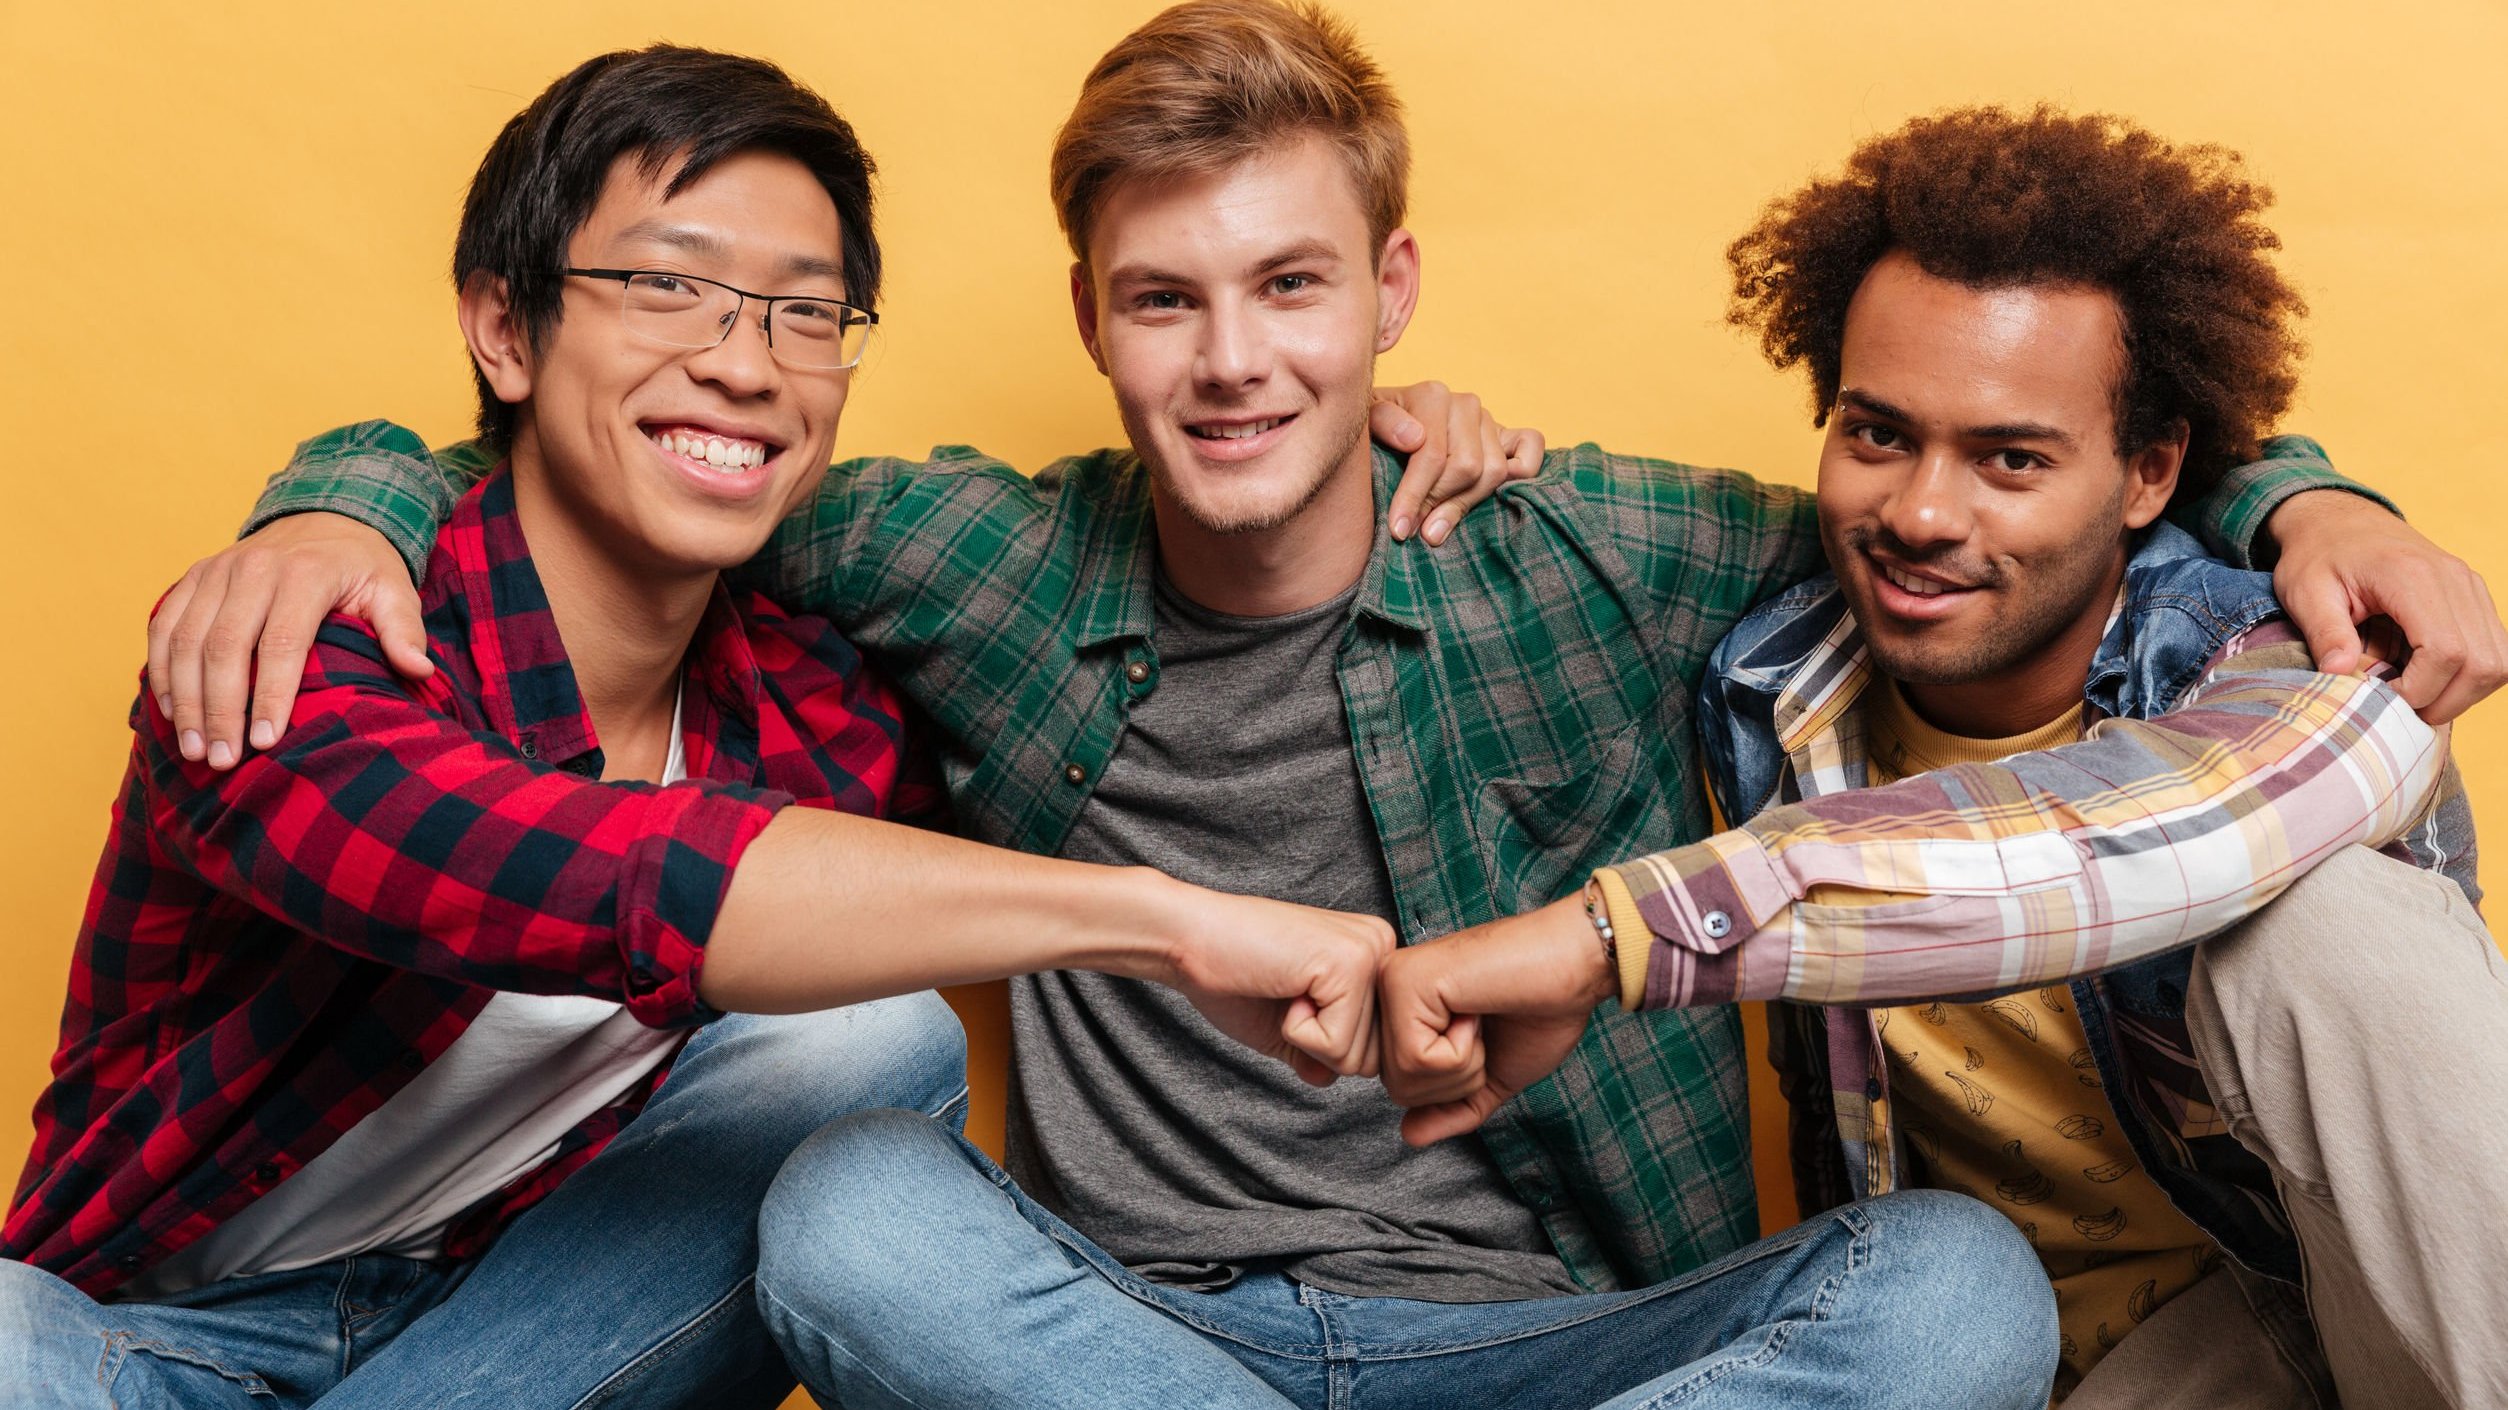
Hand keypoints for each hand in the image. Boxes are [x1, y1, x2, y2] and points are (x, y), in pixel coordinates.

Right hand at [148, 512, 429, 768]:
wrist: (325, 516)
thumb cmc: (362, 567)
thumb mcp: (394, 590)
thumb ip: (404, 630)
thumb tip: (418, 670)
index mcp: (306, 574)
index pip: (282, 643)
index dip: (272, 696)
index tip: (265, 742)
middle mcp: (254, 568)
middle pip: (225, 646)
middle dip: (220, 709)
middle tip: (221, 760)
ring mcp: (218, 570)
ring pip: (186, 640)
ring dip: (185, 699)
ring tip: (193, 749)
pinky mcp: (194, 576)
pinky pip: (164, 625)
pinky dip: (162, 669)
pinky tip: (171, 711)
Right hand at [1160, 884, 1399, 1086]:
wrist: (1189, 938)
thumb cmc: (1231, 975)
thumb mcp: (1288, 1028)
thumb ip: (1323, 1054)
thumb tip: (1330, 1077)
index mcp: (1372, 958)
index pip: (1377, 1047)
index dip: (1325, 1044)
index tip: (1290, 999)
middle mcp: (1382, 948)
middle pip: (1374, 1057)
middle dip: (1321, 1047)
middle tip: (1285, 996)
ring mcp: (1369, 953)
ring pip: (1358, 1057)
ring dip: (1307, 1039)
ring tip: (1283, 989)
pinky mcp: (1349, 963)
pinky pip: (1336, 1045)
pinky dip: (1298, 1033)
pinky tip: (1282, 988)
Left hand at [1369, 381, 1545, 545]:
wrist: (1389, 428)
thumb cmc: (1376, 433)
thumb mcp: (1365, 426)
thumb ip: (1384, 424)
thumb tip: (1416, 438)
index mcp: (1432, 395)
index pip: (1433, 454)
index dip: (1415, 496)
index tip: (1400, 529)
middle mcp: (1466, 403)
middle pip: (1467, 468)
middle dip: (1439, 503)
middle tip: (1417, 529)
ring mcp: (1490, 419)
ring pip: (1494, 471)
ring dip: (1467, 503)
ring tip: (1438, 524)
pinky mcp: (1510, 434)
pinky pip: (1532, 447)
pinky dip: (1523, 471)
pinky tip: (1491, 497)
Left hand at [1377, 894, 1614, 1145]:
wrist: (1577, 967)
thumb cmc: (1541, 1009)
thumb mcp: (1491, 1075)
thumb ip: (1452, 1107)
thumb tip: (1409, 1136)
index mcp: (1405, 1008)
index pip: (1403, 1088)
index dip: (1456, 1083)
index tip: (1484, 1035)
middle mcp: (1388, 990)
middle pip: (1398, 1090)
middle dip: (1459, 1079)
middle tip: (1486, 1027)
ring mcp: (1392, 983)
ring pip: (1405, 1080)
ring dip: (1464, 1064)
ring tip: (1481, 1017)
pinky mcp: (1404, 982)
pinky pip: (1418, 1060)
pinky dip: (1463, 1050)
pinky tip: (1476, 1009)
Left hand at [2269, 489, 2507, 722]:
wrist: (2341, 521)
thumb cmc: (2319, 555)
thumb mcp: (2305, 591)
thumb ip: (2324, 633)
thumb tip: (2338, 675)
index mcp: (2413, 575)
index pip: (2445, 651)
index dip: (2420, 689)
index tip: (2382, 698)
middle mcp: (2455, 579)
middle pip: (2482, 663)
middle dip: (2444, 701)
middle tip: (2399, 710)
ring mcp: (2471, 587)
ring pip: (2499, 661)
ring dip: (2462, 694)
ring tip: (2415, 697)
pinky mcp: (2474, 597)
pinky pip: (2496, 648)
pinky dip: (2470, 675)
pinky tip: (2430, 679)